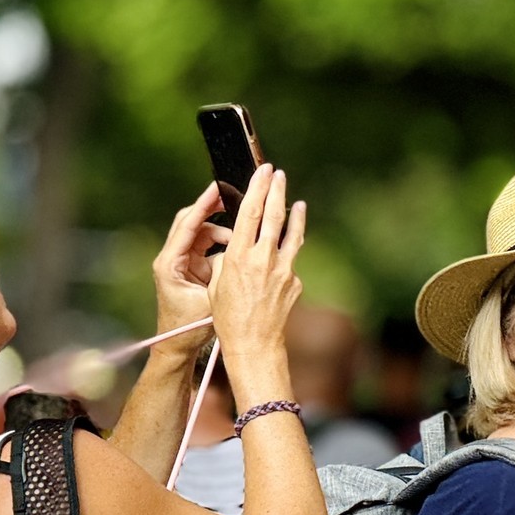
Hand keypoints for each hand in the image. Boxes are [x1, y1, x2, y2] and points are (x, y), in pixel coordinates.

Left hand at [151, 182, 229, 352]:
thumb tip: (238, 251)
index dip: (203, 206)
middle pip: (190, 222)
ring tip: (241, 233)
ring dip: (220, 229)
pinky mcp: (189, 266)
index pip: (186, 226)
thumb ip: (222, 274)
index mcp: (170, 264)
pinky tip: (237, 245)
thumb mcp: (209, 300)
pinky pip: (205, 245)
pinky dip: (221, 242)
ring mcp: (179, 261)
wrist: (177, 346)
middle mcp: (171, 258)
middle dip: (211, 209)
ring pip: (199, 232)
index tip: (218, 189)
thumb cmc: (190, 328)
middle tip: (233, 197)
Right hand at [208, 164, 305, 363]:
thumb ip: (228, 259)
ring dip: (294, 215)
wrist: (254, 343)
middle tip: (278, 173)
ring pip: (291, 234)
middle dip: (275, 191)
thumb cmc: (228, 316)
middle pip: (273, 216)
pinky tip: (291, 243)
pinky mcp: (294, 281)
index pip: (250, 213)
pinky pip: (291, 259)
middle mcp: (263, 260)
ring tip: (297, 201)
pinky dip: (290, 248)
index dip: (257, 188)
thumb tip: (239, 246)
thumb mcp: (218, 284)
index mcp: (239, 257)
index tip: (263, 171)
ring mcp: (283, 270)